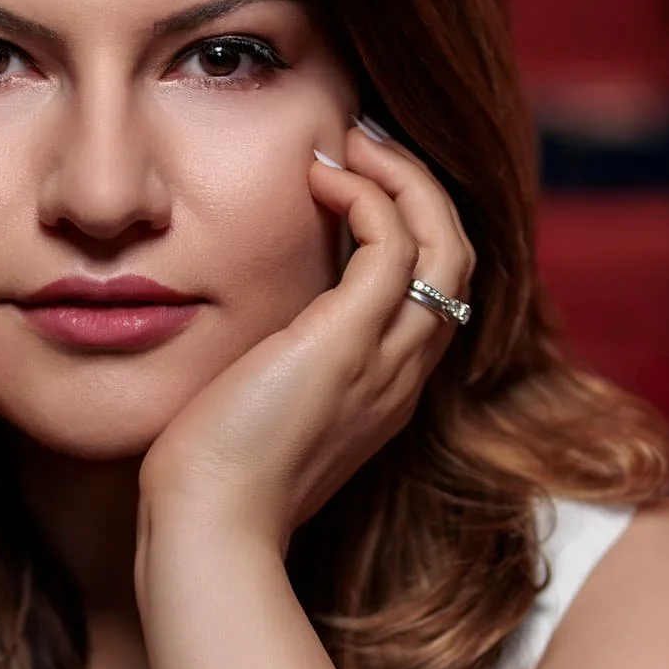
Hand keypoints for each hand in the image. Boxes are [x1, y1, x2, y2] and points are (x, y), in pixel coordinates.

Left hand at [136, 118, 475, 557]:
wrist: (208, 526)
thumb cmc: (211, 479)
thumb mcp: (256, 407)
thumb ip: (272, 364)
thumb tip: (246, 325)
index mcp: (385, 390)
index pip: (435, 293)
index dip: (412, 228)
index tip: (355, 183)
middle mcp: (401, 374)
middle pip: (459, 260)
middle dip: (421, 190)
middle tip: (364, 144)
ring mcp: (384, 360)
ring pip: (447, 245)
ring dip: (407, 180)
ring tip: (353, 143)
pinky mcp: (348, 343)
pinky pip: (395, 247)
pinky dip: (370, 197)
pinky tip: (319, 178)